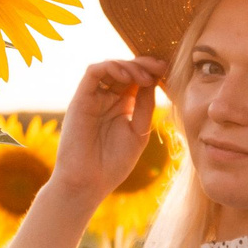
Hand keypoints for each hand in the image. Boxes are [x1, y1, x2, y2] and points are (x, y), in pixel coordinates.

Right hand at [49, 56, 168, 200]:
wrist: (88, 183)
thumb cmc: (113, 164)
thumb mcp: (139, 131)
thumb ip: (144, 106)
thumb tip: (154, 80)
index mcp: (122, 106)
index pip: (136, 79)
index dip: (151, 71)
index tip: (167, 70)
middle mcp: (106, 99)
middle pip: (125, 69)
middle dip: (144, 64)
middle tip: (160, 67)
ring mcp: (93, 98)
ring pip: (110, 66)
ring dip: (130, 65)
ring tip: (145, 77)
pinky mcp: (80, 99)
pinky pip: (93, 72)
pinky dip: (111, 67)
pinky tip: (127, 76)